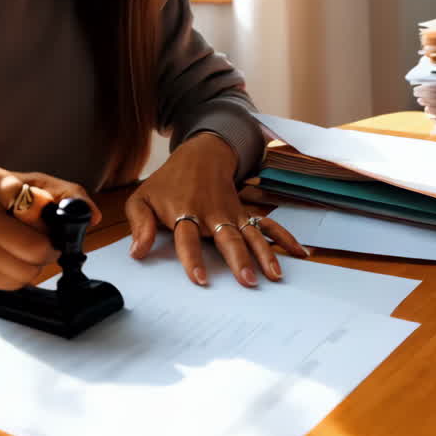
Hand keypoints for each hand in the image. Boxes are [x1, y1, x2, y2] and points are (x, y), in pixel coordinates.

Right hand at [0, 165, 100, 289]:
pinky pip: (9, 285)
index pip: (31, 203)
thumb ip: (62, 191)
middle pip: (33, 249)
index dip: (49, 216)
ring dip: (35, 265)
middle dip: (49, 249)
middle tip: (45, 242)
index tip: (50, 218)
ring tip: (23, 249)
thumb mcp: (24, 181)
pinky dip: (18, 275)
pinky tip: (9, 259)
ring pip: (24, 272)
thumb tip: (91, 215)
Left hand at [126, 133, 307, 286]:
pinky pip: (266, 226)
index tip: (201, 279)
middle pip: (227, 238)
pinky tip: (299, 253)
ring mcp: (231, 214)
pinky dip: (283, 238)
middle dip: (238, 260)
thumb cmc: (167, 182)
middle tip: (248, 281)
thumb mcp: (142, 199)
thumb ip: (140, 226)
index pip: (188, 239)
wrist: (200, 154)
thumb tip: (137, 253)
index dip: (193, 258)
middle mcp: (211, 214)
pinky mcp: (244, 214)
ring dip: (264, 254)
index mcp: (184, 212)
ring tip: (274, 275)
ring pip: (250, 235)